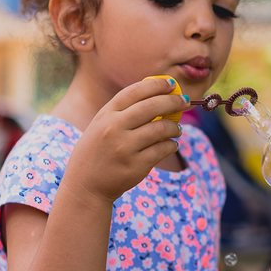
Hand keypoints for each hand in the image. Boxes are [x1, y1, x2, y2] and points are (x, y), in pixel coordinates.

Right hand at [67, 77, 188, 203]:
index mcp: (105, 114)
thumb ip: (123, 112)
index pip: (135, 91)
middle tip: (185, 102)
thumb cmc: (96, 152)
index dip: (157, 85)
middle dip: (173, 101)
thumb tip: (157, 96)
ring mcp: (125, 147)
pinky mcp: (136, 165)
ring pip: (161, 128)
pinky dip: (171, 145)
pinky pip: (163, 149)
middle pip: (152, 106)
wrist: (85, 185)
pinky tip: (171, 145)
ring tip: (177, 129)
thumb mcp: (100, 126)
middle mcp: (114, 128)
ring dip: (174, 127)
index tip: (172, 84)